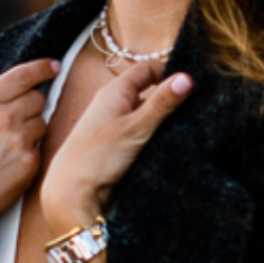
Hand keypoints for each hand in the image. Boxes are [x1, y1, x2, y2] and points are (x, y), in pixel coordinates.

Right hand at [0, 57, 60, 254]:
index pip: (21, 75)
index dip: (40, 68)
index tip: (52, 66)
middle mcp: (2, 115)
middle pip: (36, 99)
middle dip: (32, 107)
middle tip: (19, 121)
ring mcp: (18, 138)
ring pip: (41, 123)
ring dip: (31, 131)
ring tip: (8, 149)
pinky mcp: (29, 161)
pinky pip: (39, 150)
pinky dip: (29, 155)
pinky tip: (10, 167)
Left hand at [40, 58, 192, 239]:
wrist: (72, 193)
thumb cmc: (98, 157)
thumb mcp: (136, 127)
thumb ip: (162, 103)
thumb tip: (187, 77)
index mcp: (114, 91)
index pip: (146, 69)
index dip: (168, 72)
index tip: (190, 85)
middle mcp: (112, 104)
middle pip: (146, 91)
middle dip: (167, 98)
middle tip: (192, 108)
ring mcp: (113, 125)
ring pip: (144, 115)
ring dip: (161, 120)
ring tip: (183, 128)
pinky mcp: (115, 146)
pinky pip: (139, 133)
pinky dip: (152, 136)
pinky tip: (164, 146)